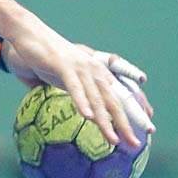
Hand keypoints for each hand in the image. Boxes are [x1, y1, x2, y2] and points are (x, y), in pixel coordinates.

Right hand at [4, 28, 153, 146]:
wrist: (29, 33)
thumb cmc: (47, 58)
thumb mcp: (67, 78)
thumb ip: (79, 93)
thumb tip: (87, 115)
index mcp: (98, 72)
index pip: (123, 94)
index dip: (136, 111)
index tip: (148, 130)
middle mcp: (95, 70)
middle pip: (116, 100)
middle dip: (129, 122)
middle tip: (136, 144)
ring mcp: (81, 68)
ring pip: (97, 99)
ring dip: (106, 122)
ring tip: (114, 140)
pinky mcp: (64, 66)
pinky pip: (75, 88)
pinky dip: (82, 103)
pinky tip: (88, 118)